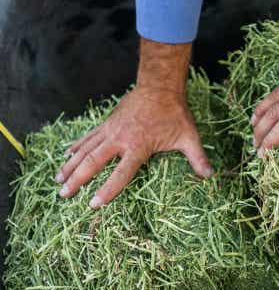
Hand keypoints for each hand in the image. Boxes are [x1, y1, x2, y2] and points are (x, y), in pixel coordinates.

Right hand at [55, 38, 211, 207]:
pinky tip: (65, 154)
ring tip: (57, 180)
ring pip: (85, 150)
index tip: (94, 204)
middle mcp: (120, 140)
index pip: (121, 174)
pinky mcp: (108, 122)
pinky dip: (76, 146)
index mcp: (138, 147)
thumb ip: (198, 158)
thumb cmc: (175, 113)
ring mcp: (111, 130)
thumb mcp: (189, 137)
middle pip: (93, 162)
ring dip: (70, 165)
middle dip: (78, 180)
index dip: (107, 190)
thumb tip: (211, 175)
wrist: (160, 85)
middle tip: (63, 195)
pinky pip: (89, 136)